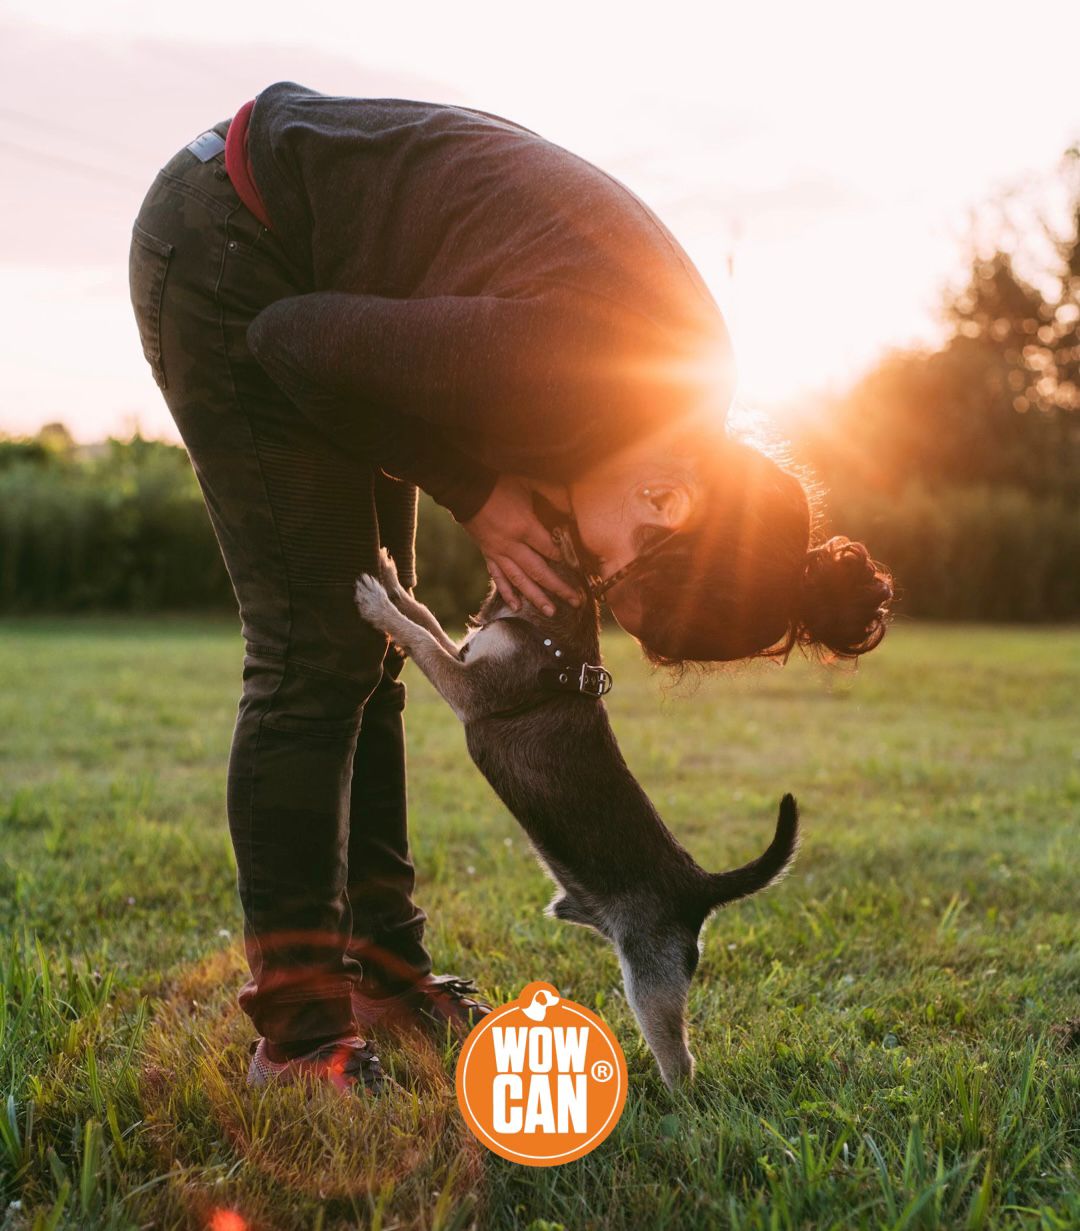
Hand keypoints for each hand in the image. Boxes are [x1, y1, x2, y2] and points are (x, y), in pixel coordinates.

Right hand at [462, 476, 581, 614]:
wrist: (466, 489)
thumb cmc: (500, 484)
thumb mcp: (529, 483)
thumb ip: (553, 495)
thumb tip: (574, 510)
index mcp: (525, 527)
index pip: (551, 550)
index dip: (567, 561)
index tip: (582, 571)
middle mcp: (512, 545)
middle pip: (539, 572)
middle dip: (559, 588)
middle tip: (576, 602)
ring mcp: (498, 553)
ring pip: (520, 580)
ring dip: (536, 598)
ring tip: (551, 612)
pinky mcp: (488, 555)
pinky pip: (498, 577)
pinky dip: (507, 592)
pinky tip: (517, 606)